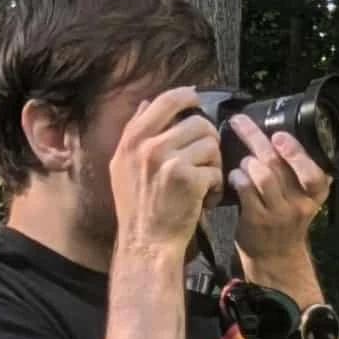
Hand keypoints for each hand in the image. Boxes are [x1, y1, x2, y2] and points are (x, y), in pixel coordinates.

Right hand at [111, 87, 222, 255]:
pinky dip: (216, 186)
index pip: (165, 100)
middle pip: (198, 123)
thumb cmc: (137, 206)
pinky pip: (216, 170)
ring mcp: (169, 162)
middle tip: (204, 159)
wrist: (147, 242)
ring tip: (202, 181)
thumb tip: (146, 102)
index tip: (196, 100)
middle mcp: (149, 146)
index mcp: (133, 139)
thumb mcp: (122, 164)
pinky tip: (205, 197)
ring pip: (211, 145)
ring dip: (213, 164)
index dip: (187, 96)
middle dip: (208, 140)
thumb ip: (134, 131)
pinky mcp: (189, 180)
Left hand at [229, 114, 331, 273]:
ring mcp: (279, 213)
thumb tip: (283, 129)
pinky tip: (234, 177)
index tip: (279, 135)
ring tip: (243, 160)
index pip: (313, 171)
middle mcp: (300, 203)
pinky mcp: (258, 220)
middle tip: (240, 123)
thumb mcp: (304, 195)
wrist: (276, 255)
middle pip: (279, 164)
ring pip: (263, 176)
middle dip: (256, 138)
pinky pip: (246, 191)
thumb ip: (300, 169)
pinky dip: (237, 178)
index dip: (296, 152)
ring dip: (247, 161)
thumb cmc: (287, 216)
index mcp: (317, 192)